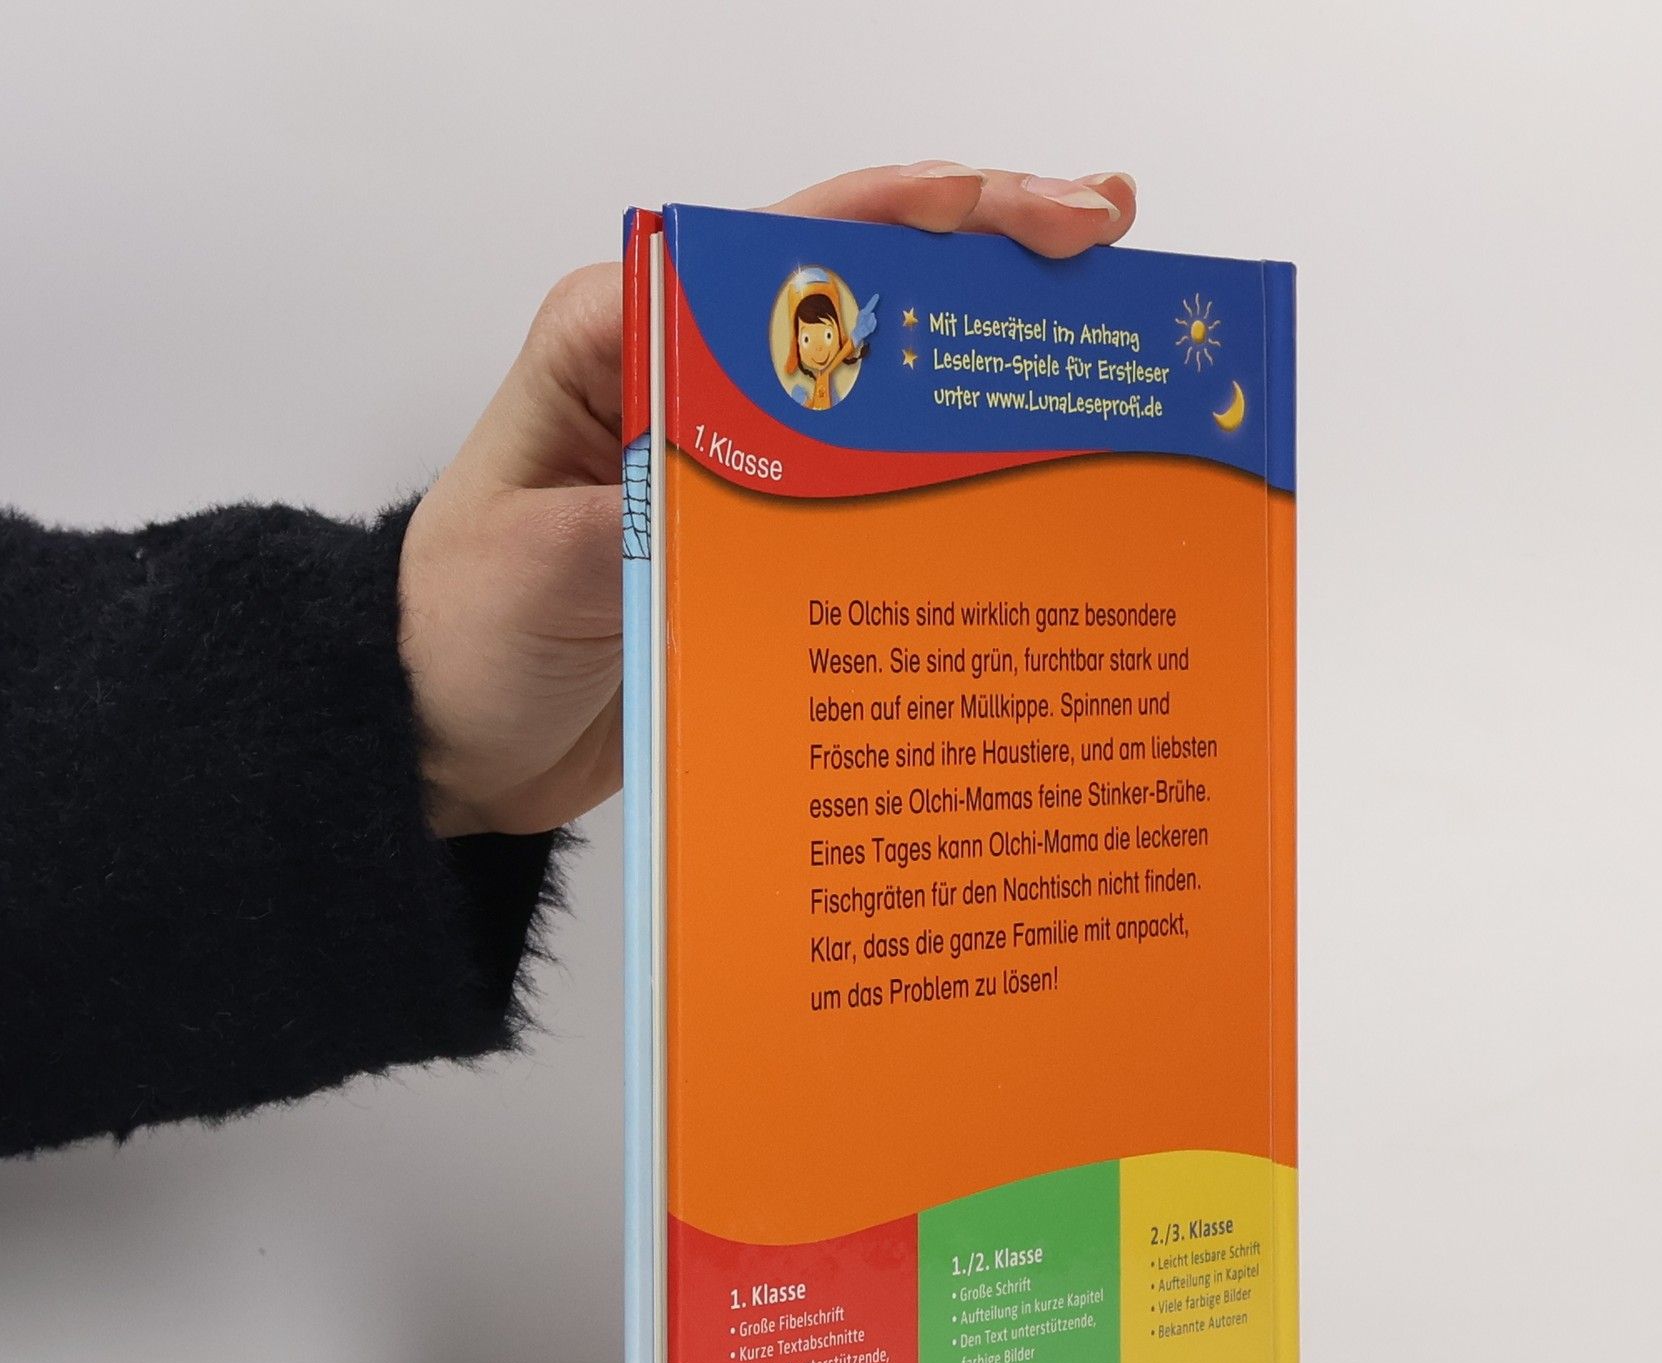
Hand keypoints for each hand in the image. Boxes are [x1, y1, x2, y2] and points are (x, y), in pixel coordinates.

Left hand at [398, 164, 1137, 837]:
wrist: (443, 742)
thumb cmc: (459, 634)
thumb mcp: (541, 563)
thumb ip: (652, 509)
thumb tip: (776, 488)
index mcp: (624, 338)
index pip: (793, 248)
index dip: (925, 217)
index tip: (1037, 215)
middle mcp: (690, 385)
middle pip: (860, 302)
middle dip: (989, 269)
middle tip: (1112, 251)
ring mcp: (735, 467)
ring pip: (881, 400)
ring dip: (987, 382)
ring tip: (1101, 366)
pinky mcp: (759, 547)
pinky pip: (867, 504)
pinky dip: (943, 495)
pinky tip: (1023, 499)